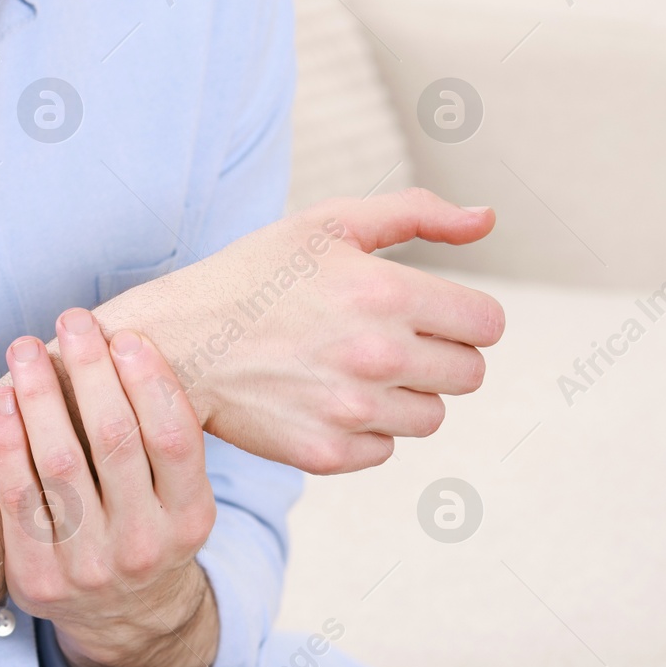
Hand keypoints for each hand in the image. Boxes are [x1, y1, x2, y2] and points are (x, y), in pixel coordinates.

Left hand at [0, 308, 218, 666]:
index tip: (124, 335)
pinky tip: (4, 400)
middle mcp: (144, 546)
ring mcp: (89, 567)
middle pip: (115, 439)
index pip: (173, 437)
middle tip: (73, 321)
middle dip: (90, 370)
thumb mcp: (183, 496)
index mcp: (191, 519)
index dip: (148, 379)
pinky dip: (8, 441)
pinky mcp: (39, 577)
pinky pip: (17, 496)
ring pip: (59, 462)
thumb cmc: (150, 528)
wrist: (123, 618)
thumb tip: (128, 346)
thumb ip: (166, 438)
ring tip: (26, 347)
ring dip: (39, 393)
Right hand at [95, 187, 504, 474]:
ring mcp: (352, 410)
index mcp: (387, 291)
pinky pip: (385, 449)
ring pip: (431, 417)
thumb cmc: (257, 275)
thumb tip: (487, 219)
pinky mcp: (327, 452)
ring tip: (353, 369)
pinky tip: (324, 397)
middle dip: (441, 356)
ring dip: (406, 395)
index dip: (465, 316)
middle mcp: (377, 354)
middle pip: (469, 375)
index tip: (432, 313)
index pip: (487, 324)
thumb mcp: (330, 224)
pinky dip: (365, 429)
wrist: (178, 342)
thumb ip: (418, 213)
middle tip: (391, 340)